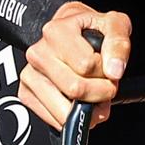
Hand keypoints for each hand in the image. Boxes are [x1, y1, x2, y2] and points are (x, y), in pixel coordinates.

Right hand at [20, 1, 130, 130]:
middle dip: (99, 93)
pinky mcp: (26, 93)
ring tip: (95, 96)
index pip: (87, 65)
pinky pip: (53, 119)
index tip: (108, 68)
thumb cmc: (89, 30)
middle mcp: (38, 53)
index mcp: (57, 32)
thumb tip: (114, 70)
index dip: (105, 72)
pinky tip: (79, 103)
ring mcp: (30, 74)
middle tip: (106, 85)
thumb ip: (118, 44)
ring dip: (87, 110)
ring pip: (63, 109)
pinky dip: (72, 118)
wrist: (68, 32)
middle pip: (75, 89)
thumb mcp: (114, 25)